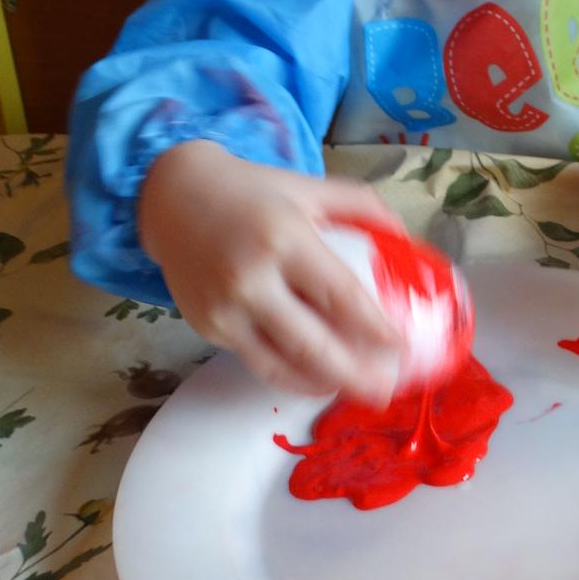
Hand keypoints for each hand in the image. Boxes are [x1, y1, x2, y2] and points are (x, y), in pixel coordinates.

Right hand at [138, 141, 405, 400]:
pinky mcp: (207, 327)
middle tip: (384, 393)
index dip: (374, 328)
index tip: (404, 347)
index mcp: (284, 238)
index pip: (340, 295)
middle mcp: (251, 278)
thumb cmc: (251, 191)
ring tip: (354, 392)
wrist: (172, 197)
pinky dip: (289, 374)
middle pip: (312, 344)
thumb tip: (406, 238)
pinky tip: (314, 376)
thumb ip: (360, 206)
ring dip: (322, 384)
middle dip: (354, 375)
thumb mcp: (309, 186)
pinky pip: (256, 359)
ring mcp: (224, 309)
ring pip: (281, 364)